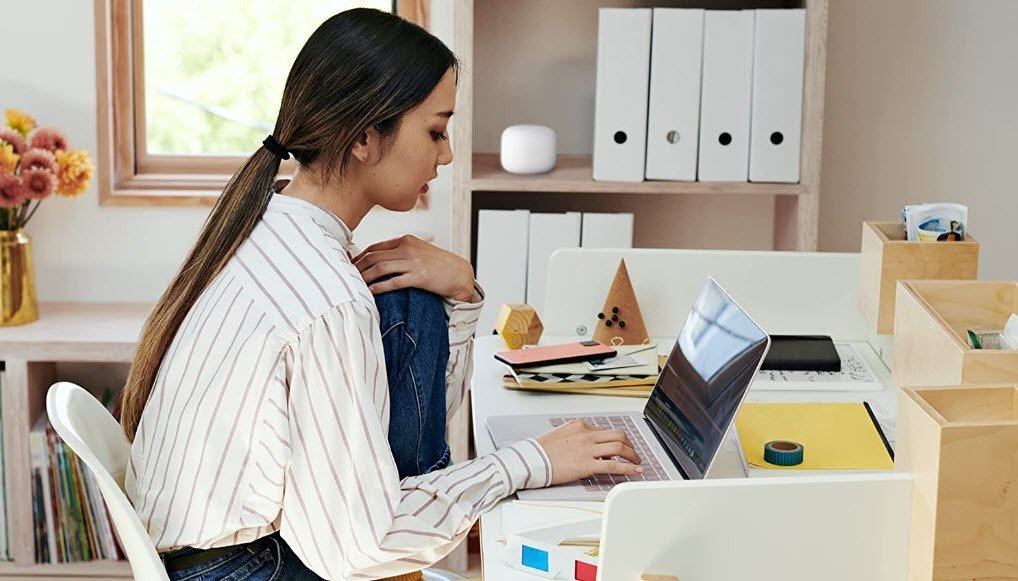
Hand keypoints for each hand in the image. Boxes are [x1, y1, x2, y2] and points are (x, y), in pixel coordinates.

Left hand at [352, 234, 475, 301]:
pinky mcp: (419, 276)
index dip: (359, 258)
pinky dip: (379, 287)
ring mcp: (413, 262)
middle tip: (347, 278)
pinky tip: (371, 292)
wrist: (459, 273)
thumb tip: (380, 260)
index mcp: (406, 240)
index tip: (350, 267)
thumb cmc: (438, 264)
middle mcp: (407, 248)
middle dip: (357, 268)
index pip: (375, 248)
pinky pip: (394, 282)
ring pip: (380, 268)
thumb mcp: (419, 250)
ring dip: (365, 278)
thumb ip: (401, 251)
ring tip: (355, 286)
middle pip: (374, 257)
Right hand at [534, 420, 642, 484]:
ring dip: (632, 455)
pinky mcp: (587, 464)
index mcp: (579, 426)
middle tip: (633, 452)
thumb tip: (590, 446)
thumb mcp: (560, 435)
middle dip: (629, 444)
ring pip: (619, 447)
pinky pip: (613, 465)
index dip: (616, 440)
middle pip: (618, 435)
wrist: (530, 460)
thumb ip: (577, 437)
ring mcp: (587, 449)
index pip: (605, 430)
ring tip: (636, 462)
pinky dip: (628, 468)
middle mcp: (586, 435)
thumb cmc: (540, 450)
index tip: (620, 447)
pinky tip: (635, 471)